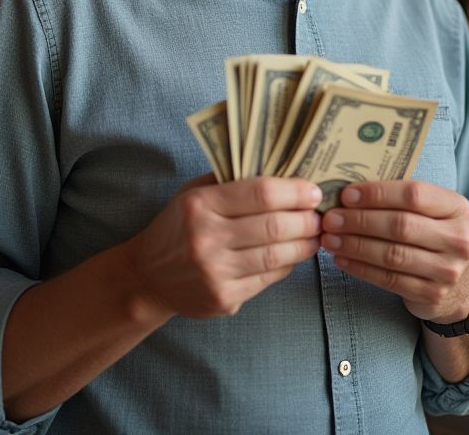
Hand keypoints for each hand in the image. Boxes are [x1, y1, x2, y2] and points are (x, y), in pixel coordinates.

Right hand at [126, 175, 322, 319]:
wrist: (147, 276)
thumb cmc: (178, 225)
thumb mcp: (194, 192)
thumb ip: (230, 180)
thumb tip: (281, 169)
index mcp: (201, 204)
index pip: (261, 193)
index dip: (294, 191)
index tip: (313, 190)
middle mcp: (207, 238)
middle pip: (275, 226)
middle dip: (307, 219)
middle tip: (321, 215)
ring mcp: (215, 272)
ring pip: (277, 256)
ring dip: (305, 244)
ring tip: (315, 235)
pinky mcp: (223, 299)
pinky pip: (268, 279)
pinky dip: (287, 265)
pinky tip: (293, 255)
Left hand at [319, 180, 468, 322]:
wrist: (456, 281)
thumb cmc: (429, 233)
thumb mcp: (426, 211)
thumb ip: (396, 198)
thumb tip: (347, 192)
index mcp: (456, 207)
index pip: (413, 194)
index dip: (377, 194)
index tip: (346, 195)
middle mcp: (458, 238)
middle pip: (401, 225)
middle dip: (360, 221)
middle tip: (331, 219)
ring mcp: (448, 269)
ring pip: (393, 255)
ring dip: (355, 246)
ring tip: (330, 240)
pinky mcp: (433, 294)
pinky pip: (389, 280)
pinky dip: (361, 268)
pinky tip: (342, 260)